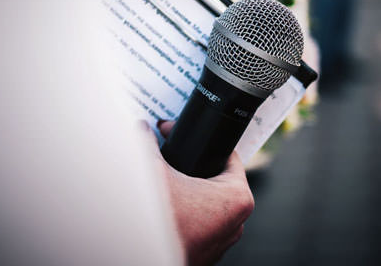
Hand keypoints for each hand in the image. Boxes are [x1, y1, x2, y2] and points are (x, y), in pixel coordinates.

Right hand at [143, 120, 254, 265]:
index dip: (204, 141)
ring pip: (209, 202)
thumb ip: (150, 144)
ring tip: (170, 178)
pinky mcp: (207, 251)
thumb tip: (143, 129)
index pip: (229, 156)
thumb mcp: (155, 172)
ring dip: (191, 189)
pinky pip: (202, 222)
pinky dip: (189, 211)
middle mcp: (237, 220)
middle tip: (174, 154)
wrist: (144, 257)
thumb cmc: (161, 221)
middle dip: (195, 164)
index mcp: (237, 198)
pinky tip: (170, 203)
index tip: (187, 138)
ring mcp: (222, 239)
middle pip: (218, 178)